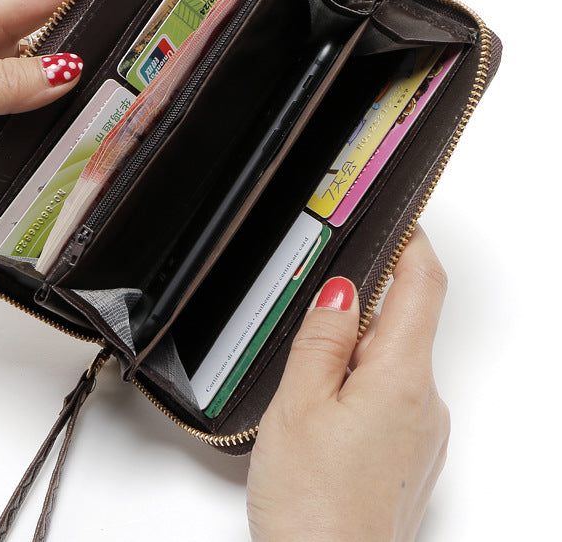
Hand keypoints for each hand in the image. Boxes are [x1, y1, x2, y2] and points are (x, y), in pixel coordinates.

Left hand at [0, 0, 89, 194]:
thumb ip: (3, 86)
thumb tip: (65, 73)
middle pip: (47, 47)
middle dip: (91, 54)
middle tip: (135, 69)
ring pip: (31, 96)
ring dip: (61, 108)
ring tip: (105, 119)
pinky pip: (6, 136)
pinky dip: (29, 147)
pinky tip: (54, 157)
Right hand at [247, 225, 449, 541]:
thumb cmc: (313, 507)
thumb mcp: (300, 404)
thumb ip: (323, 339)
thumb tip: (344, 292)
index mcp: (401, 379)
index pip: (423, 286)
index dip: (413, 243)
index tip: (403, 218)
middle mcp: (425, 405)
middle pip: (403, 326)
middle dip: (363, 307)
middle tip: (316, 302)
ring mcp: (421, 433)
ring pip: (392, 365)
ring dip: (355, 353)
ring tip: (305, 376)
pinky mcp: (408, 456)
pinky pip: (390, 399)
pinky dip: (359, 386)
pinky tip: (321, 411)